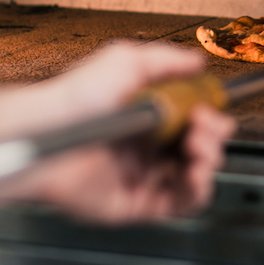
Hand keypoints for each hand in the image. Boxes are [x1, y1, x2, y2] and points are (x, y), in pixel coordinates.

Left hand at [10, 42, 235, 224]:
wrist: (51, 130)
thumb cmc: (75, 97)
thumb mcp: (126, 60)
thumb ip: (167, 60)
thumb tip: (196, 62)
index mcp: (144, 116)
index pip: (189, 120)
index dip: (208, 116)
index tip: (211, 109)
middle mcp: (143, 147)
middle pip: (197, 148)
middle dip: (213, 136)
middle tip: (206, 127)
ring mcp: (140, 176)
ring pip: (194, 177)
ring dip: (209, 162)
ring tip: (201, 149)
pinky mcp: (136, 203)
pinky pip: (179, 204)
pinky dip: (197, 192)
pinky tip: (196, 174)